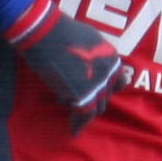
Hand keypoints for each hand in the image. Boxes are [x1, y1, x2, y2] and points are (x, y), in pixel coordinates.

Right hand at [2, 0, 123, 123]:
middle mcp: (108, 71)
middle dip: (94, 100)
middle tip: (79, 102)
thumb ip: (94, 53)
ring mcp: (98, 83)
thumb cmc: (59, 29)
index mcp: (111, 56)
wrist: (45, 30)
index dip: (106, 88)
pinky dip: (78, 125)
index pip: (116, 80)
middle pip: (106, 95)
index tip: (98, 93)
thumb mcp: (86, 37)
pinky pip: (84, 115)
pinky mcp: (82, 94)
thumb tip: (90, 63)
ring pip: (97, 107)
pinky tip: (72, 131)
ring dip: (84, 111)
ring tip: (71, 111)